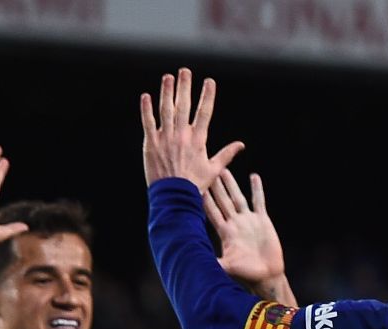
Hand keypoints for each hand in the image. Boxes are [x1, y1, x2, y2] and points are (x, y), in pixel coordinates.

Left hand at [140, 68, 243, 193]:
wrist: (174, 198)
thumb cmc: (195, 185)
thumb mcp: (214, 170)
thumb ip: (226, 154)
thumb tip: (241, 145)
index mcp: (198, 140)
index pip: (204, 113)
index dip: (207, 96)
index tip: (209, 81)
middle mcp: (182, 136)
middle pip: (184, 106)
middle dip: (185, 87)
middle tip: (185, 71)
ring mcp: (165, 139)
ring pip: (165, 110)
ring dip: (166, 92)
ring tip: (168, 77)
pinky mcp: (150, 144)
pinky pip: (148, 123)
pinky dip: (146, 109)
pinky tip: (146, 96)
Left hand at [206, 169, 283, 285]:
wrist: (266, 274)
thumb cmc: (246, 274)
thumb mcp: (227, 267)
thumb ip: (215, 264)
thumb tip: (197, 264)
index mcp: (225, 232)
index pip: (211, 212)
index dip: (204, 200)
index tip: (195, 186)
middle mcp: (235, 223)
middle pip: (222, 200)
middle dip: (215, 186)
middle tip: (205, 171)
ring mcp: (248, 221)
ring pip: (238, 198)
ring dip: (231, 184)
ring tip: (224, 169)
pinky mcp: (262, 220)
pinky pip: (259, 201)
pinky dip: (257, 189)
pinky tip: (254, 176)